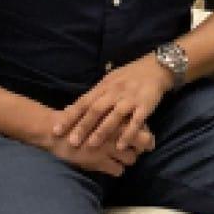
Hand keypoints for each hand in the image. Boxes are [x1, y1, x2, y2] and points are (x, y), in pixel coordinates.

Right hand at [45, 125, 154, 176]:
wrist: (54, 131)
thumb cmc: (76, 119)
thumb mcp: (97, 112)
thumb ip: (113, 114)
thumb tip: (129, 117)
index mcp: (116, 117)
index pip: (143, 127)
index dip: (145, 134)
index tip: (141, 138)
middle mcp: (116, 132)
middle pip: (143, 143)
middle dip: (140, 148)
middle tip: (134, 149)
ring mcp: (108, 147)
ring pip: (131, 159)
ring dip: (128, 160)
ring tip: (121, 158)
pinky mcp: (98, 161)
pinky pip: (118, 170)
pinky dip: (117, 170)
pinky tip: (110, 166)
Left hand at [53, 54, 172, 151]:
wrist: (156, 67)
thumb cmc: (130, 75)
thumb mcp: (110, 79)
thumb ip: (96, 94)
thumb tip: (75, 107)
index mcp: (104, 86)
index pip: (84, 102)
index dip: (70, 116)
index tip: (56, 130)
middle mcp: (115, 92)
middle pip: (96, 110)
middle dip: (83, 126)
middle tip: (71, 142)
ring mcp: (130, 99)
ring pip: (114, 116)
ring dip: (103, 131)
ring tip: (92, 145)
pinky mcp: (145, 105)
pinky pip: (136, 121)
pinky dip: (128, 133)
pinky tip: (121, 145)